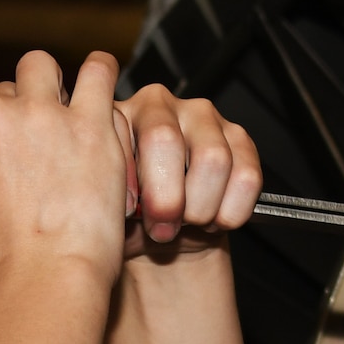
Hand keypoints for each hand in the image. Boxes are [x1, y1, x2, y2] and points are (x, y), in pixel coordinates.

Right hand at [0, 52, 129, 295]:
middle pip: (5, 91)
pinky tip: (105, 85)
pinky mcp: (87, 121)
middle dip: (23, 111)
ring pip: (42, 67)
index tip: (15, 162)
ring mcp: (37, 113)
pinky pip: (98, 72)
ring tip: (75, 105)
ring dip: (56, 83)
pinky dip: (102, 74)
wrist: (39, 283)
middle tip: (48, 143)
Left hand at [116, 86, 262, 257]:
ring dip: (201, 208)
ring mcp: (202, 115)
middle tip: (161, 228)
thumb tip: (116, 201)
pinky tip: (213, 216)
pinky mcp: (238, 138)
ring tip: (188, 222)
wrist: (164, 240)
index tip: (130, 214)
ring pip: (212, 160)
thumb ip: (97, 195)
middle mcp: (158, 104)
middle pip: (165, 140)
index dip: (130, 183)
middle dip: (166, 200)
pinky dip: (230, 211)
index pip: (120, 132)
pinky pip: (246, 177)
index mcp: (115, 114)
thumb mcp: (103, 212)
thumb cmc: (129, 222)